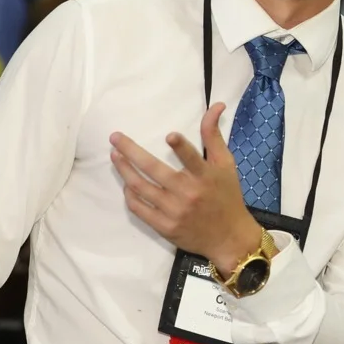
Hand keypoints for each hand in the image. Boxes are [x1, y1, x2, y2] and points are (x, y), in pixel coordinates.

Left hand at [111, 105, 263, 273]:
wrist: (229, 237)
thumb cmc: (227, 196)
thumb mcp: (225, 164)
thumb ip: (213, 135)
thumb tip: (215, 105)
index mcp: (205, 176)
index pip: (192, 159)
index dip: (181, 147)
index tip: (169, 136)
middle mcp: (188, 193)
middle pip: (154, 170)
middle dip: (131, 152)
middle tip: (115, 138)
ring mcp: (174, 211)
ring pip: (141, 188)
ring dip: (124, 170)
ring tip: (114, 156)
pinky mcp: (165, 227)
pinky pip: (140, 209)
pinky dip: (130, 195)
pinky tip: (126, 184)